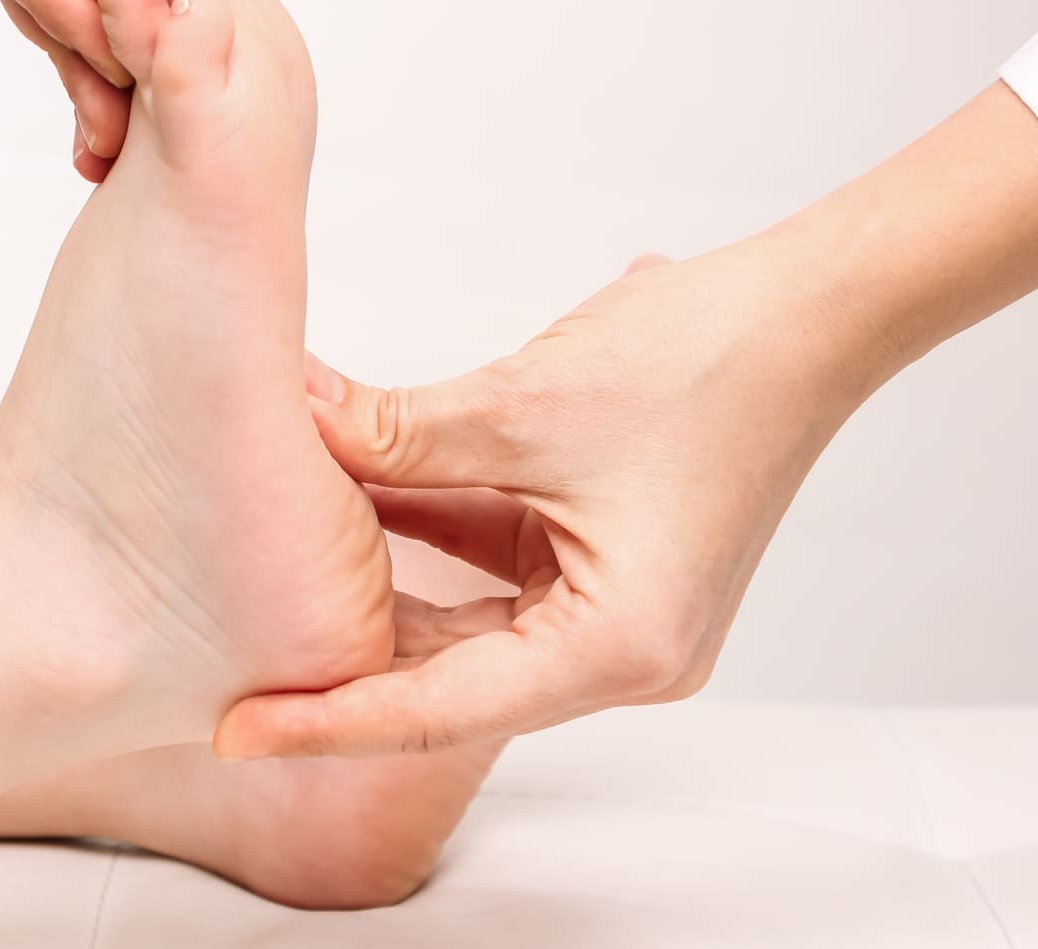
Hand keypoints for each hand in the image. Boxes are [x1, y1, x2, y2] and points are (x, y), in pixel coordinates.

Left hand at [216, 80, 1037, 756]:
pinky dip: (425, 536)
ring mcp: (615, 612)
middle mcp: (623, 653)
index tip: (240, 728)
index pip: (440, 709)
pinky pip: (491, 570)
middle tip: (233, 660)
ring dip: (380, 579)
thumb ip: (396, 434)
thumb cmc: (705, 361)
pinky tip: (348, 502)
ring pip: (464, 621)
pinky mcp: (603, 563)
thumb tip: (291, 427)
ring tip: (276, 568)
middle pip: (450, 677)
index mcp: (619, 649)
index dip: (330, 719)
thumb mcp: (521, 406)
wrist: (804, 309)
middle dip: (345, 651)